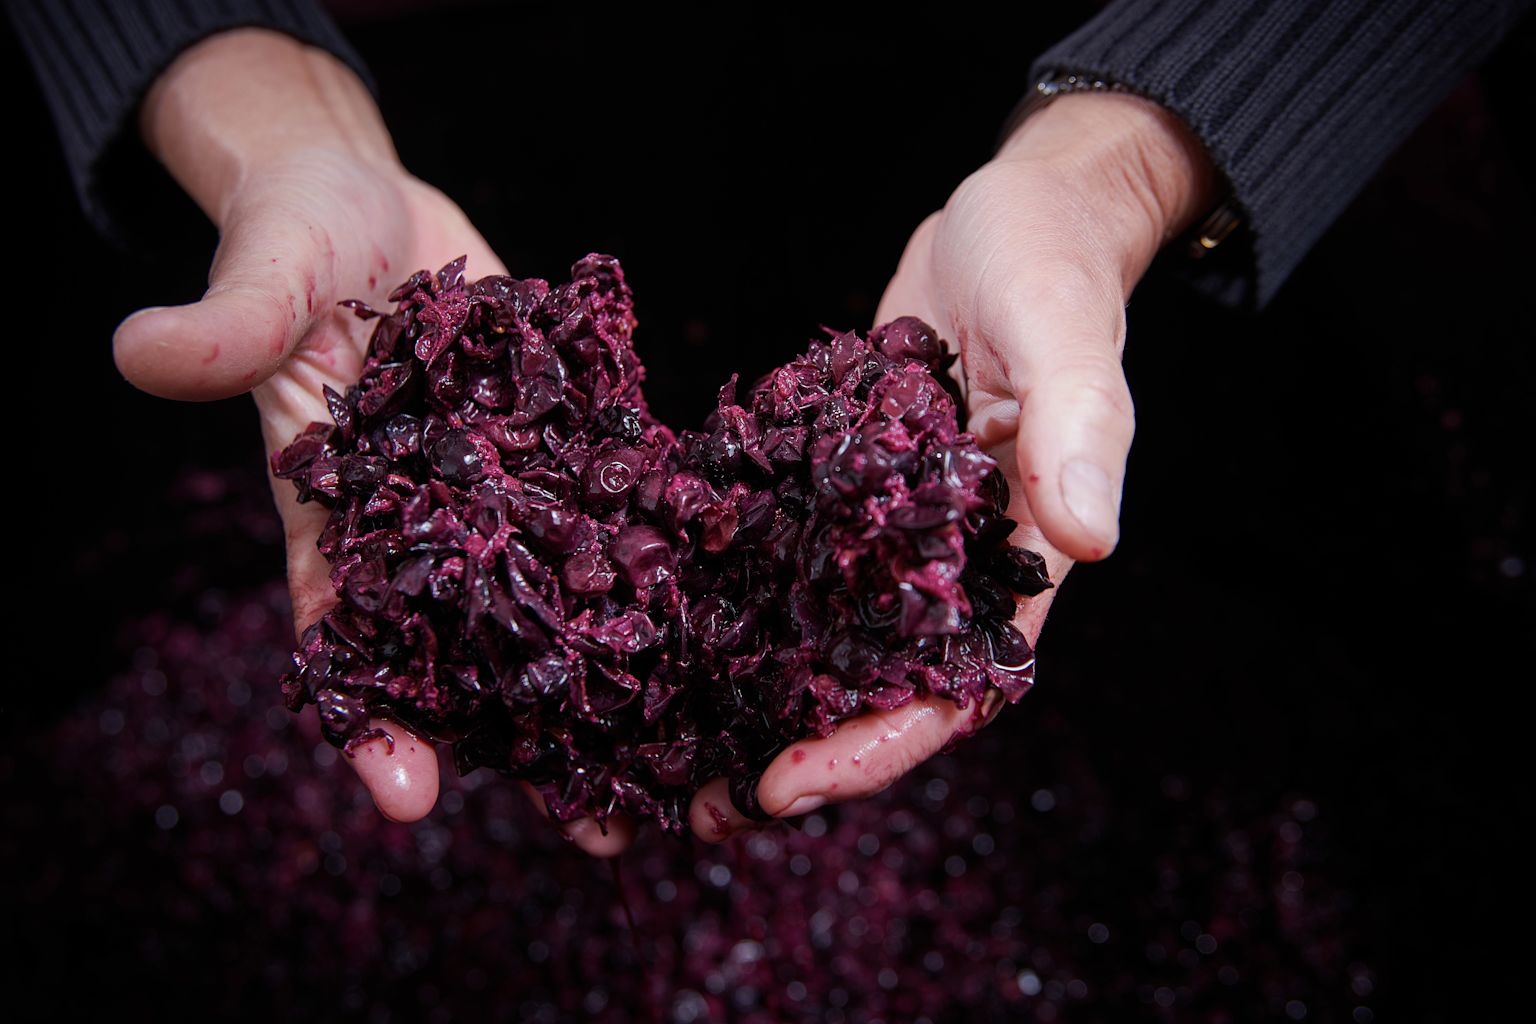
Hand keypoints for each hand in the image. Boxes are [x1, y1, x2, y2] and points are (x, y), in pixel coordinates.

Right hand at [113, 29, 631, 854]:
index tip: (407, 799)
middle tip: (599, 831)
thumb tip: (137, 350)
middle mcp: (430, 524)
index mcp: (341, 512)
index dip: (366, 720)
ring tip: (683, 763)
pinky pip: (613, 504)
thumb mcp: (258, 278)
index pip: (343, 634)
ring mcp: (503, 491)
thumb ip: (221, 326)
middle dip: (527, 740)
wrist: (371, 203)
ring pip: (557, 599)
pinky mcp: (562, 441)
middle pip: (474, 652)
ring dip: (614, 677)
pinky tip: (723, 611)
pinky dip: (660, 555)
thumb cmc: (291, 239)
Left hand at [689, 92, 1217, 839]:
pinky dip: (735, 609)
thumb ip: (1080, 428)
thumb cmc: (1052, 264)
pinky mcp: (836, 492)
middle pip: (872, 690)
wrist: (1008, 214)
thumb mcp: (1065, 334)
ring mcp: (884, 536)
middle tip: (697, 805)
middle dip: (793, 754)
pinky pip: (785, 563)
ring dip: (752, 702)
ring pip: (820, 645)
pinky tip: (661, 632)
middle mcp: (944, 568)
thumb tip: (1090, 536)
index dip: (878, 746)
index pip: (954, 689)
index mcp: (1012, 561)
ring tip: (665, 752)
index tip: (791, 782)